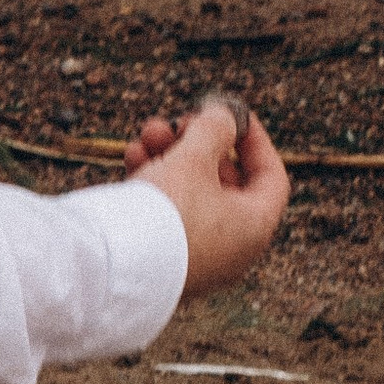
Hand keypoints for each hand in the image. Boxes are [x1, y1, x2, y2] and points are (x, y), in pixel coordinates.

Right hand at [122, 96, 289, 298]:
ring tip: (149, 133)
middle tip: (180, 122)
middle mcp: (231, 249)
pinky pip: (167, 216)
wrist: (113, 267)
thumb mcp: (195, 157)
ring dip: (172, 156)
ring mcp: (197, 259)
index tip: (235, 117)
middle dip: (200, 144)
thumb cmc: (167, 211)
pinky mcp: (164, 264)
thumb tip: (225, 118)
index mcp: (254, 228)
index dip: (255, 141)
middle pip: (225, 183)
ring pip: (191, 195)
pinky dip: (156, 183)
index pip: (270, 177)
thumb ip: (215, 128)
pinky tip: (134, 157)